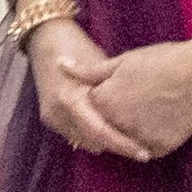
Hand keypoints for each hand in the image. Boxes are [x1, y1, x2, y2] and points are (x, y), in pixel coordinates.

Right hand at [26, 17, 151, 160]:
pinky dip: (91, 134)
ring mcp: (52, 118)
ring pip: (84, 142)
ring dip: (103, 142)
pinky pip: (74, 134)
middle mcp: (60, 114)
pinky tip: (108, 131)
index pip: (101, 132)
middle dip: (115, 146)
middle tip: (141, 148)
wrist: (46, 37)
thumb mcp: (100, 68)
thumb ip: (112, 93)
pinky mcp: (50, 119)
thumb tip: (136, 114)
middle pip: (93, 141)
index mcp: (73, 99)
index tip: (145, 153)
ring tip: (128, 141)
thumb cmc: (79, 46)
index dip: (123, 145)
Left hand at [63, 35, 191, 159]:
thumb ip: (89, 70)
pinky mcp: (158, 150)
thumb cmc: (163, 60)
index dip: (105, 93)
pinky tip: (164, 116)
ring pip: (125, 138)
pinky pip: (146, 147)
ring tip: (152, 104)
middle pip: (106, 125)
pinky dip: (150, 136)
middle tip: (138, 96)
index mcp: (103, 102)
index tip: (122, 84)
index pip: (90, 105)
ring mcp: (136, 141)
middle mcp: (115, 126)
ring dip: (131, 127)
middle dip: (114, 114)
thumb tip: (60, 65)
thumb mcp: (124, 60)